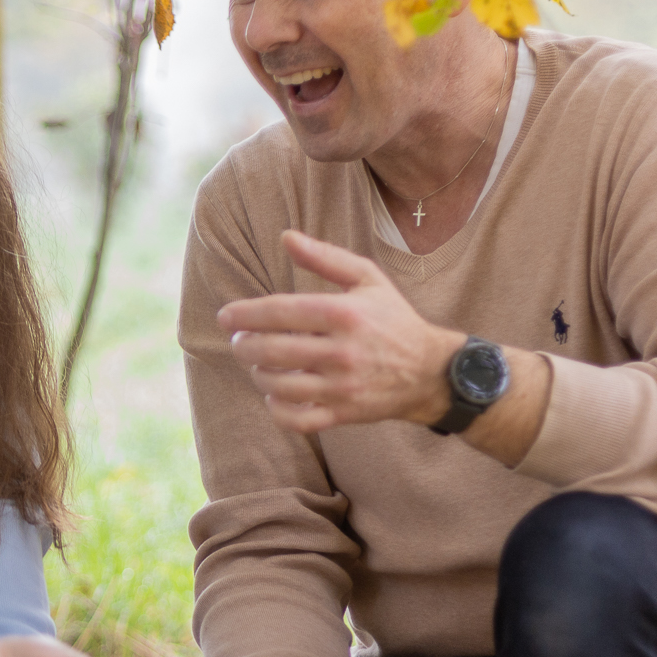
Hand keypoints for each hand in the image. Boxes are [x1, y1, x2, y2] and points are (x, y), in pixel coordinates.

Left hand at [217, 230, 463, 434]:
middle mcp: (341, 351)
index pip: (279, 312)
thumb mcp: (367, 279)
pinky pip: (297, 419)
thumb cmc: (393, 319)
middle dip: (244, 345)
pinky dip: (277, 410)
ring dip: (258, 375)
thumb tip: (286, 237)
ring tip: (258, 365)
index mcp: (343, 313)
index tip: (226, 317)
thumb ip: (325, 257)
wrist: (430, 371)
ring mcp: (342, 386)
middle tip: (240, 341)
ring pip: (279, 386)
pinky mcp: (344, 414)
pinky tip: (276, 394)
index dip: (244, 314)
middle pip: (271, 351)